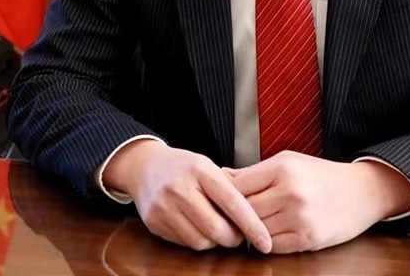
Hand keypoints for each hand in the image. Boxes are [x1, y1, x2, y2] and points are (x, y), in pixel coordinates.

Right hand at [102, 139, 271, 252]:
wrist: (144, 166)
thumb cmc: (183, 167)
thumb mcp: (206, 166)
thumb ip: (228, 188)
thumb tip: (254, 217)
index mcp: (200, 170)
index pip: (232, 202)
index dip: (252, 225)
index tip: (265, 242)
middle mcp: (181, 188)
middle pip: (216, 229)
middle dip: (232, 238)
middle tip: (238, 235)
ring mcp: (165, 206)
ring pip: (200, 241)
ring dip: (214, 242)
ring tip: (217, 230)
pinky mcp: (154, 223)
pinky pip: (184, 243)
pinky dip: (196, 240)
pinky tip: (197, 228)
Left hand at [224, 153, 409, 253]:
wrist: (361, 191)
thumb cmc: (321, 174)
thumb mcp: (289, 161)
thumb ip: (256, 172)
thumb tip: (221, 177)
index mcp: (282, 168)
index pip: (237, 185)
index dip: (225, 194)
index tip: (219, 198)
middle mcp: (290, 192)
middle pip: (244, 211)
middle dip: (235, 215)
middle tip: (228, 216)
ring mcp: (299, 217)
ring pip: (257, 231)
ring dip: (250, 231)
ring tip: (248, 225)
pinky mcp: (308, 239)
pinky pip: (274, 247)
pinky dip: (268, 242)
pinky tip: (270, 233)